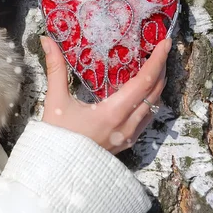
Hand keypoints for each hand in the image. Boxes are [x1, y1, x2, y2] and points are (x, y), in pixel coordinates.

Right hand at [39, 36, 170, 154]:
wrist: (56, 172)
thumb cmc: (56, 137)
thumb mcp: (55, 100)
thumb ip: (55, 68)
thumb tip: (47, 40)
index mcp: (113, 112)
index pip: (144, 82)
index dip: (157, 60)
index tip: (165, 43)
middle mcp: (127, 125)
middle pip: (155, 92)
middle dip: (161, 68)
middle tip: (161, 49)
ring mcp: (129, 136)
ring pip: (154, 106)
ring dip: (157, 85)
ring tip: (154, 67)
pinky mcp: (126, 142)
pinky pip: (147, 118)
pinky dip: (150, 100)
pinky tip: (143, 93)